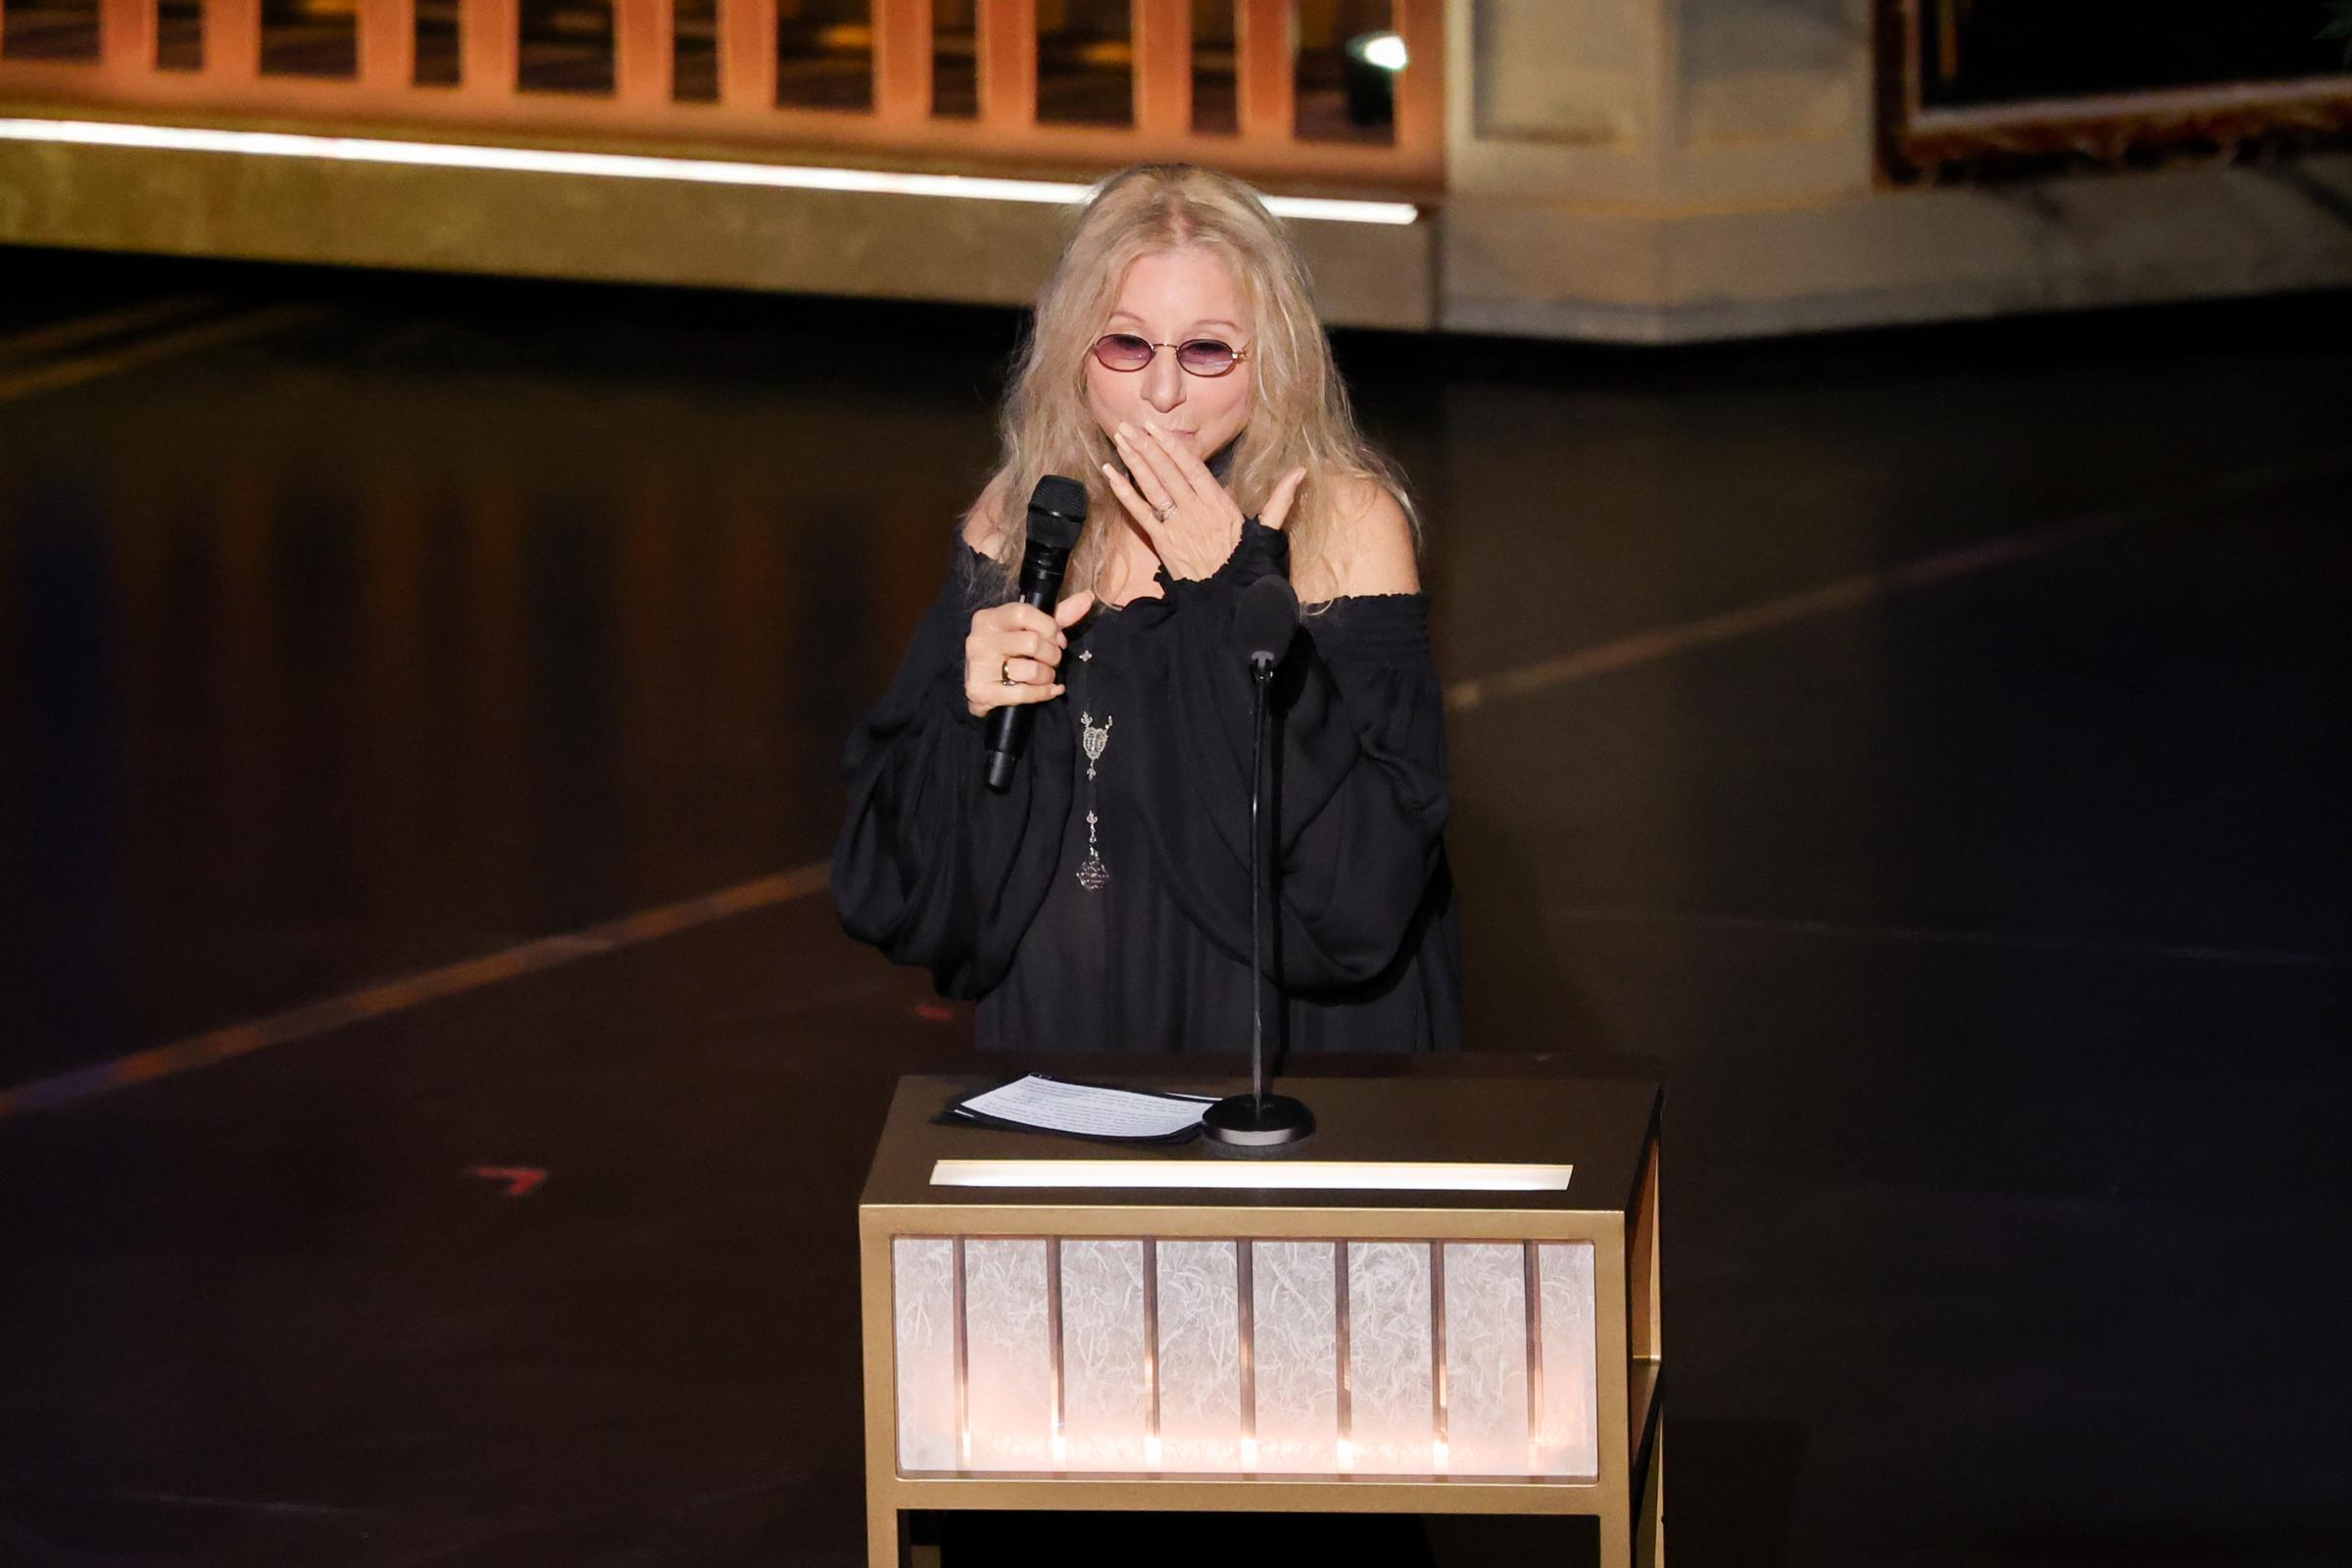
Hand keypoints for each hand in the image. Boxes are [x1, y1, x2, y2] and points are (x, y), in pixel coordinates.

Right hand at [965, 590, 1095, 717]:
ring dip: (1047, 676)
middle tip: (1053, 661)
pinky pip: (1023, 693)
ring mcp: (979, 666)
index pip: (1024, 613)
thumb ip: (1057, 616)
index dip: (1049, 627)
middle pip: (1032, 643)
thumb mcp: (1027, 631)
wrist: (978, 686)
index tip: (1058, 639)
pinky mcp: (981, 691)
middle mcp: (979, 639)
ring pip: (1030, 670)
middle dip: (1052, 655)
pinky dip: (1043, 693)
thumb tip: (1088, 598)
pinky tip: (1048, 690)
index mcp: (989, 619)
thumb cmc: (1007, 653)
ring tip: (1045, 676)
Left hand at [1102, 422, 1307, 581]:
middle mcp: (1196, 511)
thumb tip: (1300, 472)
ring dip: (1134, 461)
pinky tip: (1110, 474)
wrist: (1230, 599)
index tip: (1156, 428)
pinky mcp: (1162, 543)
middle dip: (1147, 446)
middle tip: (1128, 425)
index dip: (1173, 446)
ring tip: (1120, 439)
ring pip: (1152, 488)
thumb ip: (1280, 499)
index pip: (1193, 467)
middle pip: (1168, 472)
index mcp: (1220, 504)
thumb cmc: (1248, 565)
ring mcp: (1177, 526)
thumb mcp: (1268, 530)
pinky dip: (1124, 493)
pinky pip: (1139, 513)